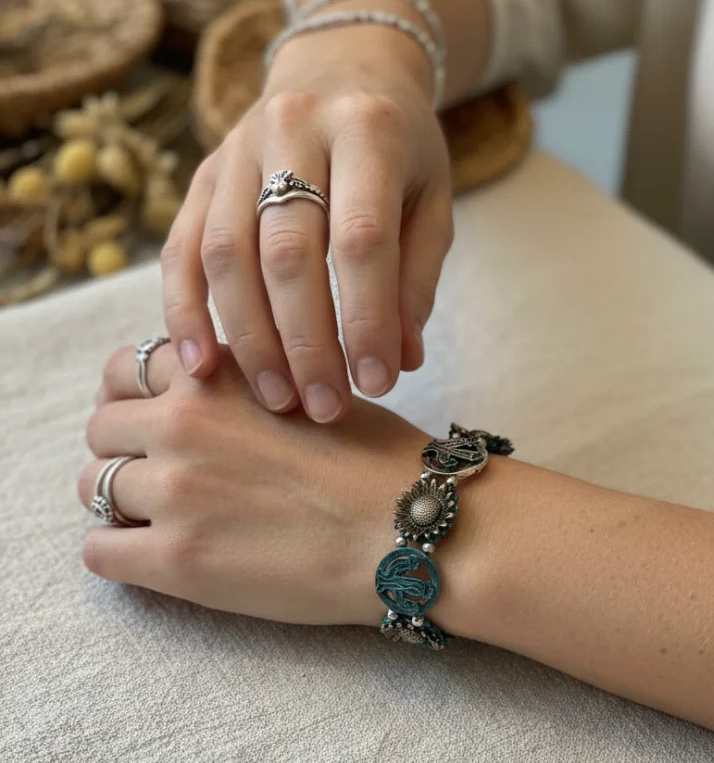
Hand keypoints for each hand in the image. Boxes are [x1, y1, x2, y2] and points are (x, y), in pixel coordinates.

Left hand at [81, 342, 430, 626]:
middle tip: (157, 470)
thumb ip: (247, 379)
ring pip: (91, 486)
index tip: (147, 416)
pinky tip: (153, 553)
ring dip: (119, 498)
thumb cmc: (376, 458)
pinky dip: (117, 549)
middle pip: (101, 426)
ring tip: (159, 515)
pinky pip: (98, 550)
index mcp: (219, 375)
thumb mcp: (312, 384)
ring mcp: (175, 490)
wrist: (409, 523)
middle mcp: (184, 422)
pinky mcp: (177, 559)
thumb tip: (208, 391)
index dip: (131, 394)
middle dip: (122, 446)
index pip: (125, 367)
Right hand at [160, 28, 452, 422]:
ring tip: (275, 400)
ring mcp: (236, 151)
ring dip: (249, 338)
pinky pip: (182, 249)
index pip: (362, 239)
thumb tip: (400, 359)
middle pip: (288, 252)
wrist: (341, 74)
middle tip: (323, 407)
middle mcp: (292, 130)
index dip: (368, 318)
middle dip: (306, 342)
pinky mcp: (202, 175)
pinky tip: (201, 366)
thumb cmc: (398, 149)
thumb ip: (416, 277)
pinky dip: (186, 311)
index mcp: (367, 131)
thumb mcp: (429, 201)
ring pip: (227, 254)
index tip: (377, 383)